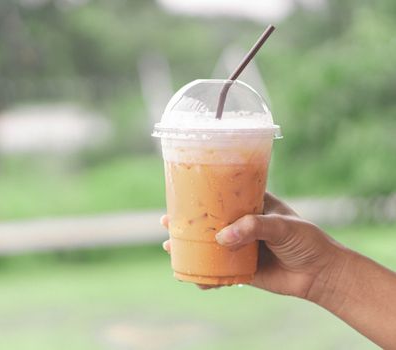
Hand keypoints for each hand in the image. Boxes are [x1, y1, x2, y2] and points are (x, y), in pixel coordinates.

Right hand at [161, 192, 346, 298]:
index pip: (222, 195)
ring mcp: (240, 247)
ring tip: (170, 247)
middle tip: (166, 222)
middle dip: (186, 222)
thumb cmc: (306, 240)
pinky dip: (203, 274)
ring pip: (209, 246)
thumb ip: (253, 227)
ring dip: (189, 247)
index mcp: (252, 205)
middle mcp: (242, 225)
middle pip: (209, 221)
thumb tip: (221, 238)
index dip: (201, 195)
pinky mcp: (241, 269)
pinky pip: (217, 271)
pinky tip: (190, 276)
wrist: (321, 274)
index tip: (180, 195)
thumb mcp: (282, 225)